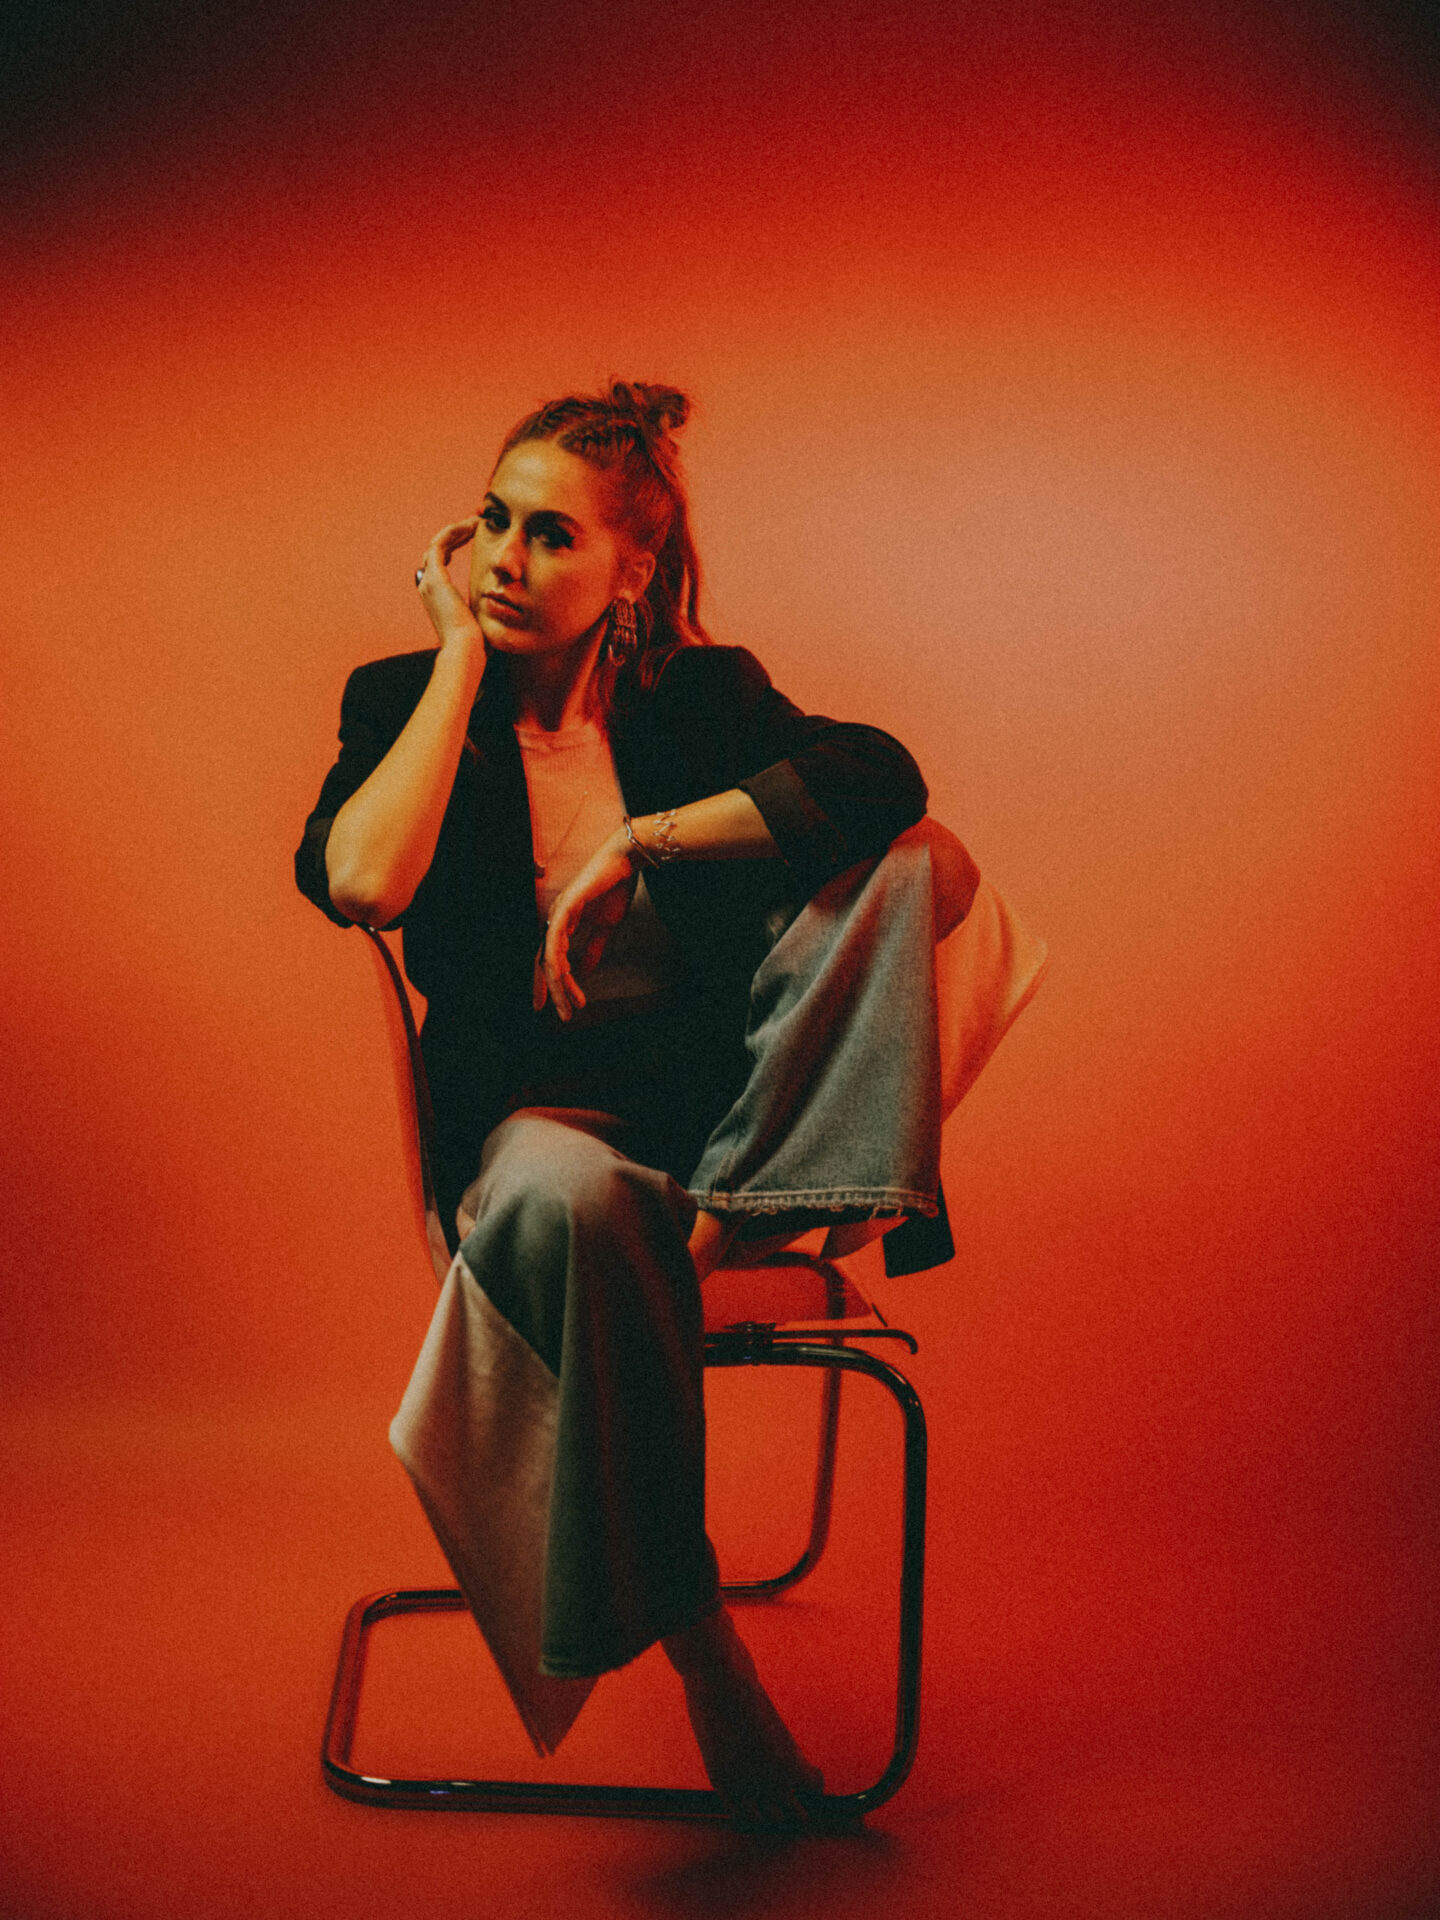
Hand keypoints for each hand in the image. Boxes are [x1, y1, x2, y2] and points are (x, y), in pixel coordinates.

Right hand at [416, 517, 482, 652]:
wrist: (466, 651)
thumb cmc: (476, 644)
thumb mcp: (479, 620)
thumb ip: (482, 608)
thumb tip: (498, 609)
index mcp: (435, 596)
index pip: (439, 562)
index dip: (454, 546)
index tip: (473, 537)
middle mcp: (428, 586)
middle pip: (436, 549)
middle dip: (455, 534)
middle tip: (475, 524)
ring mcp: (429, 581)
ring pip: (438, 543)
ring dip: (456, 530)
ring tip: (476, 521)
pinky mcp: (436, 577)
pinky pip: (441, 543)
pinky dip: (455, 532)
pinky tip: (474, 526)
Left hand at [539, 831, 636, 1020]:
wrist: (625, 863)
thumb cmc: (614, 889)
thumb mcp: (605, 927)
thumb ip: (593, 949)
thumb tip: (585, 972)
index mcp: (564, 925)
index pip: (552, 959)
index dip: (552, 983)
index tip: (558, 1006)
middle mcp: (556, 920)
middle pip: (545, 961)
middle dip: (548, 989)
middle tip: (553, 1014)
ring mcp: (558, 912)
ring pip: (550, 955)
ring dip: (558, 982)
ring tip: (567, 1004)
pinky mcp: (566, 905)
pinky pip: (556, 937)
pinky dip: (557, 958)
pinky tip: (561, 976)